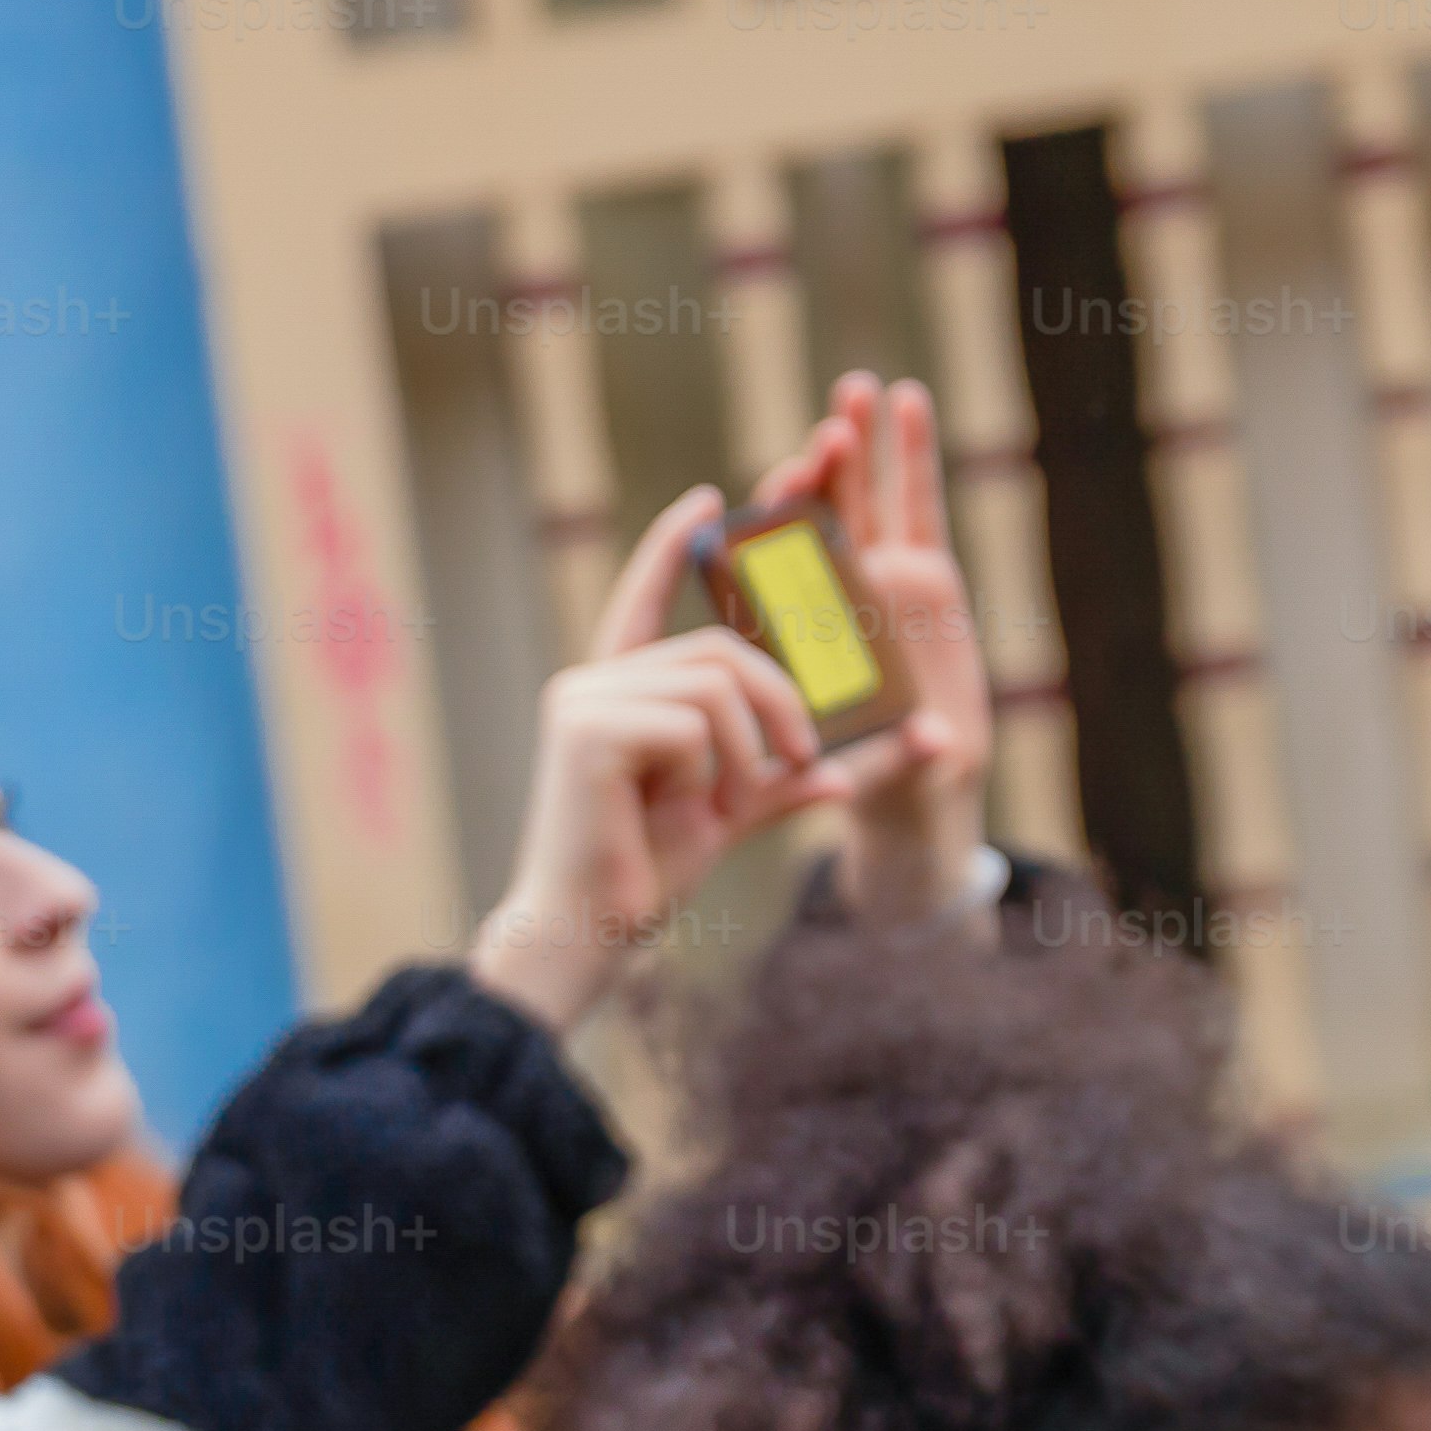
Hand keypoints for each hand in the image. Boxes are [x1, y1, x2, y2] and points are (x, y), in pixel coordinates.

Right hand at [463, 496, 855, 1033]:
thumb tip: (847, 775)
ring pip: (714, 683)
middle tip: (802, 758)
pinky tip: (674, 809)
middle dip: (778, 699)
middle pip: (718, 650)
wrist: (586, 935)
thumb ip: (783, 787)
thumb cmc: (642, 877)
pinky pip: (690, 722)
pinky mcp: (586, 730)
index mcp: (615, 694)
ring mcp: (583, 701)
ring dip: (748, 746)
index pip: (644, 598)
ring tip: (731, 799)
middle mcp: (591, 684)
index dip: (673, 545)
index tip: (711, 496)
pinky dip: (707, 769)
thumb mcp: (728, 817)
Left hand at [751, 370, 991, 923]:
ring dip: (860, 448)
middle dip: (819, 475)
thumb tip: (939, 743)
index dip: (777, 529)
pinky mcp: (926, 572)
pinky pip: (918, 505)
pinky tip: (909, 404)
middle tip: (826, 427)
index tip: (777, 488)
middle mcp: (833, 598)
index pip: (776, 572)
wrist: (912, 781)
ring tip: (858, 391)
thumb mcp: (875, 770)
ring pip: (865, 501)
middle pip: (818, 525)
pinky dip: (914, 455)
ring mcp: (879, 578)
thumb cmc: (871, 781)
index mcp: (798, 638)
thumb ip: (905, 753)